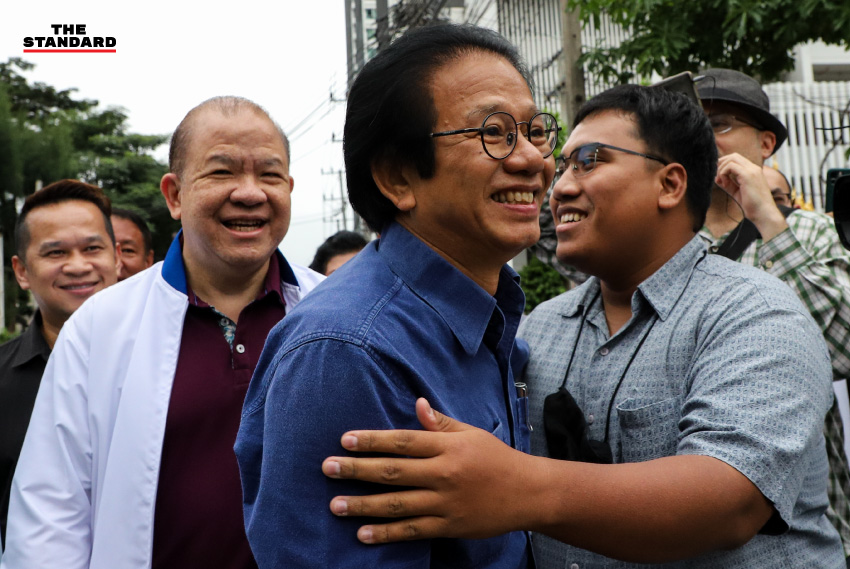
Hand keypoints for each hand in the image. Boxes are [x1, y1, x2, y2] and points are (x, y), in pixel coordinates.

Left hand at [321, 398, 540, 543]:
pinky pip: (413, 531)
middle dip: (357, 470)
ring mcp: (445, 503)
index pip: (402, 441)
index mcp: (447, 447)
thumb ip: (439, 424)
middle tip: (327, 468)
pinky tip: (363, 534)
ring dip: (363, 505)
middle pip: (393, 471)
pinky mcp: (449, 526)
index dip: (372, 440)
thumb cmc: (495, 458)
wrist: (528, 493)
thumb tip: (416, 404)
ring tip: (335, 504)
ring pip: (398, 504)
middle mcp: (443, 474)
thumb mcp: (470, 434)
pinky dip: (387, 534)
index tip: (345, 439)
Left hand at [716, 153, 786, 240]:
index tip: (719, 178)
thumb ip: (728, 183)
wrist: (763, 213)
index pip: (736, 159)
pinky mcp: (748, 175)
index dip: (724, 165)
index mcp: (753, 171)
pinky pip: (731, 166)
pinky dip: (723, 173)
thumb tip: (716, 178)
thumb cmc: (752, 205)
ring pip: (731, 159)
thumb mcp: (736, 192)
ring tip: (722, 182)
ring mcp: (752, 170)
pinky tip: (725, 184)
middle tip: (717, 178)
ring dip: (721, 170)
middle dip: (721, 164)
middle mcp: (753, 168)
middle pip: (733, 156)